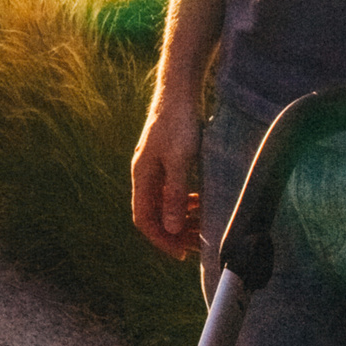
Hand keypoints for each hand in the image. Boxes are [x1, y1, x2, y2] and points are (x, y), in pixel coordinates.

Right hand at [130, 90, 204, 259]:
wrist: (178, 92)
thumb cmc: (178, 123)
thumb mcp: (179, 161)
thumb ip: (174, 194)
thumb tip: (172, 228)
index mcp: (142, 176)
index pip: (144, 219)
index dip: (161, 239)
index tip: (182, 253)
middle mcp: (144, 174)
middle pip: (154, 214)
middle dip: (174, 233)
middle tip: (198, 245)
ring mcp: (154, 167)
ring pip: (164, 204)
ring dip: (181, 219)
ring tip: (202, 228)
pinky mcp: (166, 160)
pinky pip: (171, 191)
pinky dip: (184, 203)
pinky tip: (199, 204)